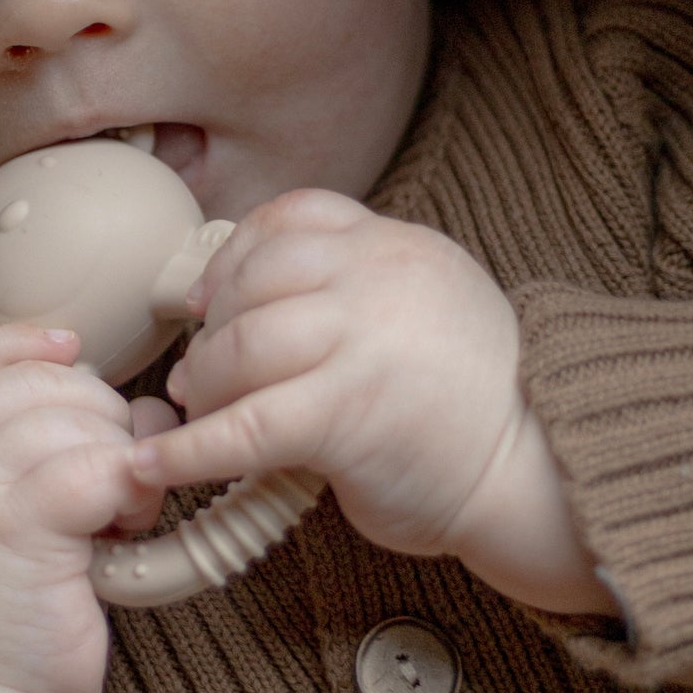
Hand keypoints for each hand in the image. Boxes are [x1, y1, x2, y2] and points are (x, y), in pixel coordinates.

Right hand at [0, 323, 176, 692]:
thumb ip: (24, 454)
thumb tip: (132, 400)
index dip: (24, 345)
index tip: (72, 352)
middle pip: (41, 381)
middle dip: (99, 419)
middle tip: (111, 486)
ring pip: (76, 417)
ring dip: (120, 458)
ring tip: (118, 517)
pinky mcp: (13, 526)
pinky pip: (98, 465)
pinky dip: (131, 489)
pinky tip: (125, 530)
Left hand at [130, 191, 616, 616]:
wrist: (537, 474)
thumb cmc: (470, 405)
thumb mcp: (424, 308)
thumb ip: (353, 290)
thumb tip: (236, 309)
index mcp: (398, 248)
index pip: (292, 217)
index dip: (236, 256)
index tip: (211, 298)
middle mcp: (380, 280)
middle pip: (253, 281)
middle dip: (213, 329)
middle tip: (203, 374)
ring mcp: (363, 344)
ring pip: (240, 347)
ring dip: (205, 386)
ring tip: (202, 413)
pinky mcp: (347, 415)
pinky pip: (242, 428)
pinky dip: (186, 452)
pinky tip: (154, 466)